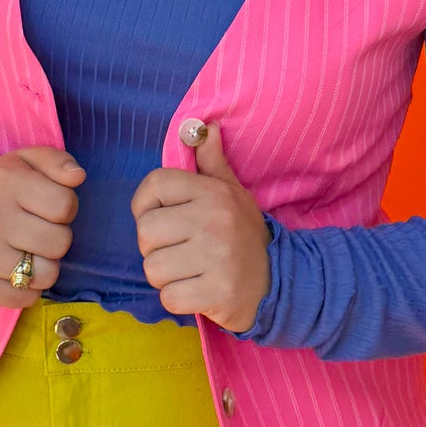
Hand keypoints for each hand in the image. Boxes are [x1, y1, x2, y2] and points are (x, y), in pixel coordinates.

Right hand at [0, 146, 83, 308]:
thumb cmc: (4, 186)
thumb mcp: (29, 160)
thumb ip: (58, 161)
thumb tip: (78, 177)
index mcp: (5, 182)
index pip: (65, 206)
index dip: (65, 207)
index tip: (48, 206)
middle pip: (59, 243)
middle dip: (56, 236)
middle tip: (38, 229)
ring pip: (46, 275)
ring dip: (45, 265)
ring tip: (28, 250)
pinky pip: (26, 299)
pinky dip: (28, 289)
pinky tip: (16, 269)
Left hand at [129, 120, 271, 332]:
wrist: (282, 281)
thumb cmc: (244, 236)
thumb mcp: (232, 194)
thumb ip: (212, 163)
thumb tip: (206, 128)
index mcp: (214, 193)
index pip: (154, 184)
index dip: (143, 204)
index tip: (158, 218)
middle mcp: (215, 221)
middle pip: (146, 231)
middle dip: (154, 247)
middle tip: (179, 251)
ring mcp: (217, 258)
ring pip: (153, 268)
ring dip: (165, 276)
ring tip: (190, 271)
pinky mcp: (218, 293)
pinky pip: (168, 297)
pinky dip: (178, 299)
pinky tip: (197, 291)